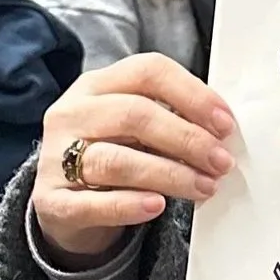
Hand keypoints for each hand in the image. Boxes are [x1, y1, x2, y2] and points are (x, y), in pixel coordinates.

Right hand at [35, 53, 235, 264]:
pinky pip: (93, 203)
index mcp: (95, 85)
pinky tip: (157, 207)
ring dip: (170, 175)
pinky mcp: (53, 201)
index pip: (147, 72)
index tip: (225, 124)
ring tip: (204, 187)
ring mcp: (56, 158)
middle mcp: (72, 114)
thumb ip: (171, 121)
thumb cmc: (112, 156)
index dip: (192, 95)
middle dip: (187, 139)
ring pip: (117, 161)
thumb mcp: (134, 129)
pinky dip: (129, 205)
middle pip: (134, 115)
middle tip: (221, 162)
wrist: (63, 205)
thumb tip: (223, 133)